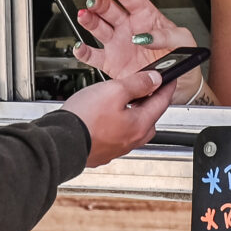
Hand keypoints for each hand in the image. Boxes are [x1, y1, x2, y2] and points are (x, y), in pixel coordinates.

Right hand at [62, 67, 178, 168]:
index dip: (166, 87)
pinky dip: (118, 124)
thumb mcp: (114, 91)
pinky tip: (106, 117)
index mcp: (140, 125)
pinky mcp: (103, 152)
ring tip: (124, 101)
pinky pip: (117, 135)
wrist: (60, 142)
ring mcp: (117, 148)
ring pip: (133, 128)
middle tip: (147, 89)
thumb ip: (137, 84)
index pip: (162, 102)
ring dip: (133, 113)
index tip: (170, 79)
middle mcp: (132, 140)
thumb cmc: (85, 119)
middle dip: (150, 102)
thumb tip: (155, 80)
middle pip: (149, 117)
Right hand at [69, 0, 196, 82]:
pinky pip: (92, 55)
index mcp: (146, 16)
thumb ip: (167, 35)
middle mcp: (128, 27)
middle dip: (100, 3)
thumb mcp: (183, 40)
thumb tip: (146, 36)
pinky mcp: (110, 62)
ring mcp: (117, 44)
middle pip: (110, 9)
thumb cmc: (183, 58)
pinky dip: (82, 52)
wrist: (178, 85)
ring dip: (89, 20)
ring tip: (84, 16)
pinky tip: (79, 47)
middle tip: (94, 2)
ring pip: (98, 27)